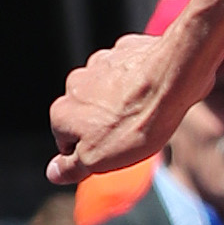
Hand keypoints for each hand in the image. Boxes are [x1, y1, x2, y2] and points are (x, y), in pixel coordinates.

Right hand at [46, 30, 206, 186]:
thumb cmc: (134, 123)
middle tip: (132, 134)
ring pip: (107, 92)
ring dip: (121, 103)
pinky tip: (154, 90)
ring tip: (145, 112)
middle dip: (105, 126)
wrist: (170, 80)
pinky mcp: (125, 51)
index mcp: (61, 112)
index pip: (67, 143)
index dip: (92, 153)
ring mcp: (99, 63)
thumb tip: (53, 173)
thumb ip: (72, 167)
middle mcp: (74, 84)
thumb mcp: (99, 159)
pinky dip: (138, 81)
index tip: (114, 153)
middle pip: (87, 115)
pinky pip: (129, 72)